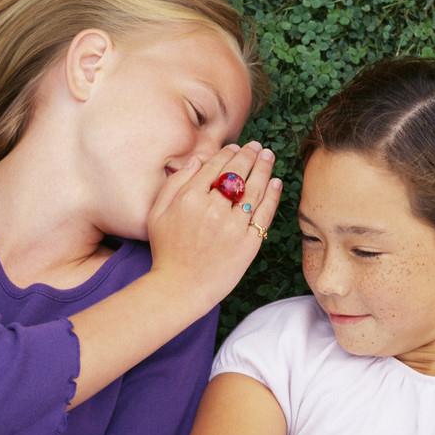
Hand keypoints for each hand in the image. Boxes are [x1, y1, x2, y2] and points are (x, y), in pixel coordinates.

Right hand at [147, 141, 281, 311]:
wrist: (180, 287)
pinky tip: (276, 183)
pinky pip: (264, 213)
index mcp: (190, 198)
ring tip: (268, 157)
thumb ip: (175, 183)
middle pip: (237, 173)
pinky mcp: (248, 242)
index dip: (228, 153)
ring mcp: (233, 226)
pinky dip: (272, 195)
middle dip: (249, 155)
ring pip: (254, 189)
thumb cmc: (167, 251)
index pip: (215, 166)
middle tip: (258, 147)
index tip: (236, 147)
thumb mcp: (158, 213)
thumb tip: (196, 160)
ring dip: (264, 169)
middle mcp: (213, 208)